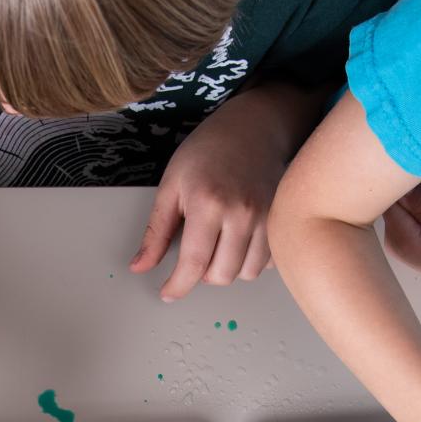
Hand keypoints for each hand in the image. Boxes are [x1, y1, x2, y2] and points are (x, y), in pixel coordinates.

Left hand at [130, 101, 290, 300]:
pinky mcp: (281, 220)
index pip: (193, 264)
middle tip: (196, 251)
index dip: (178, 286)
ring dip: (228, 269)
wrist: (253, 128)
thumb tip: (140, 266)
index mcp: (208, 203)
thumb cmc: (208, 152)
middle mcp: (241, 213)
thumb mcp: (171, 186)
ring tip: (219, 244)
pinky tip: (240, 241)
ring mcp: (266, 217)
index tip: (168, 294)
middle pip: (221, 275)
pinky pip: (267, 263)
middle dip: (203, 274)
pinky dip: (251, 260)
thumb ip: (156, 231)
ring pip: (246, 274)